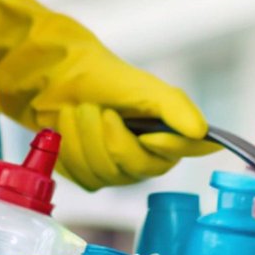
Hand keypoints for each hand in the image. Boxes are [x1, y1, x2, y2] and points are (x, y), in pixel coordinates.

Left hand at [0, 0, 218, 189]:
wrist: (53, 80)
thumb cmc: (100, 77)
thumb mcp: (141, 85)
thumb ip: (174, 107)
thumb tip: (201, 131)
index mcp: (170, 129)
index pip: (189, 150)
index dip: (168, 147)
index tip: (147, 137)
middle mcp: (150, 153)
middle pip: (140, 166)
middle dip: (111, 136)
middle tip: (98, 109)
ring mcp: (120, 168)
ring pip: (107, 173)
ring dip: (85, 138)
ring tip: (77, 111)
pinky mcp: (93, 176)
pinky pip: (84, 177)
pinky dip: (70, 149)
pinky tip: (66, 129)